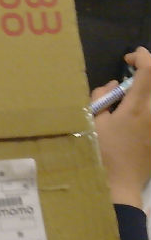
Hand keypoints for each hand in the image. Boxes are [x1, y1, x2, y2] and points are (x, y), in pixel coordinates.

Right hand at [94, 46, 150, 208]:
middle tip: (133, 70)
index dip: (142, 57)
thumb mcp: (93, 125)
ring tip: (130, 94)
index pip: (148, 71)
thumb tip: (111, 86)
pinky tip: (133, 113)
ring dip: (145, 89)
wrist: (120, 183)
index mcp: (135, 108)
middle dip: (147, 70)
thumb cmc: (102, 154)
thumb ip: (101, 101)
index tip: (131, 55)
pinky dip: (144, 104)